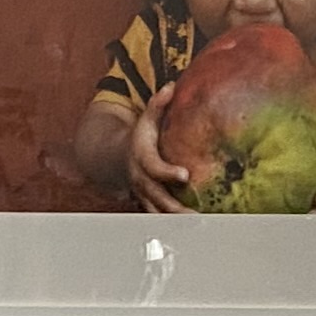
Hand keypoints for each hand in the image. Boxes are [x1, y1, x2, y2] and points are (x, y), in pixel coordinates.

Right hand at [128, 84, 194, 215]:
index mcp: (142, 158)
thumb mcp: (145, 119)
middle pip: (158, 198)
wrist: (116, 158)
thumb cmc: (139, 137)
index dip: (167, 172)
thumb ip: (157, 104)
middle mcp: (141, 180)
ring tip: (200, 227)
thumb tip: (170, 86)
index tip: (184, 176)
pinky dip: (176, 225)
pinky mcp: (149, 204)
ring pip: (159, 212)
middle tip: (197, 216)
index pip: (154, 167)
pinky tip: (195, 230)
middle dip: (175, 208)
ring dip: (177, 221)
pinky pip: (161, 217)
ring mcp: (144, 195)